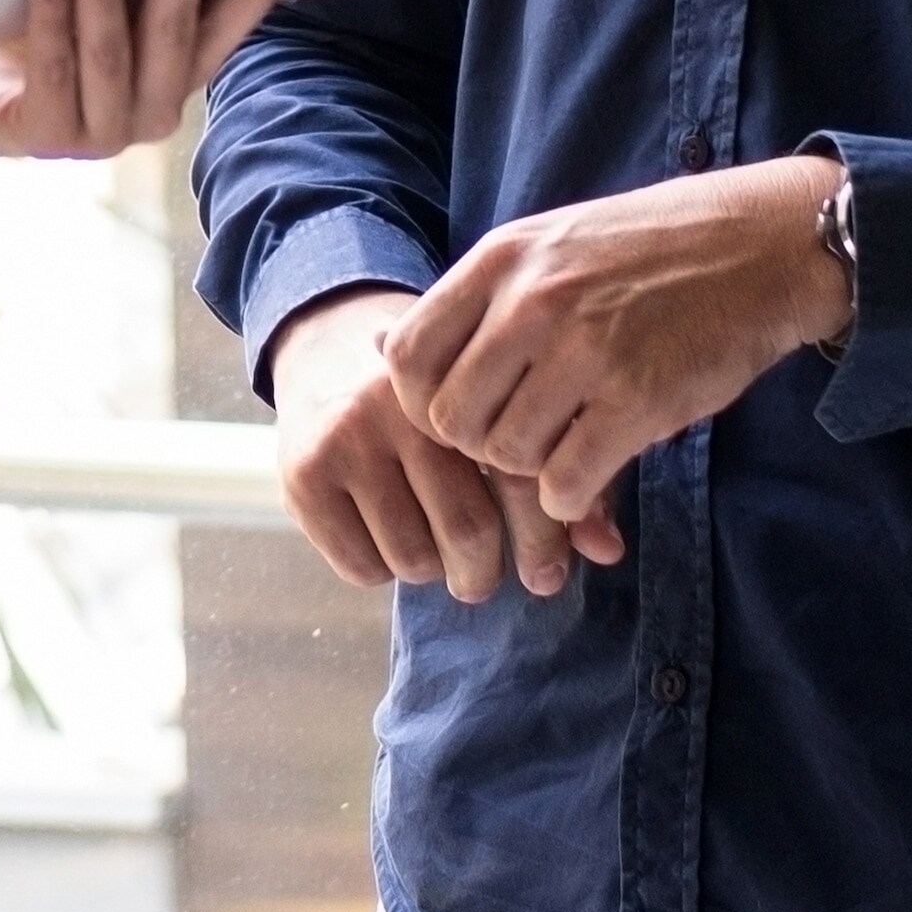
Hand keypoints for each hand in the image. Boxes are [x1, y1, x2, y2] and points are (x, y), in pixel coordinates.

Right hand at [267, 289, 623, 604]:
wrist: (324, 335)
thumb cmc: (436, 385)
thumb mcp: (496, 400)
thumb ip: (557, 467)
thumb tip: (609, 551)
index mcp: (460, 379)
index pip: (518, 480)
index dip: (544, 539)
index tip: (548, 575)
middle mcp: (399, 406)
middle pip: (468, 531)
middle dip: (484, 572)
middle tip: (483, 576)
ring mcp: (344, 439)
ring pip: (413, 559)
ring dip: (431, 570)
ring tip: (431, 549)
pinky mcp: (302, 475)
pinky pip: (361, 566)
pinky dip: (381, 570)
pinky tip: (383, 534)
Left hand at [388, 156, 852, 529]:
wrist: (762, 245)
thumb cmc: (649, 249)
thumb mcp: (546, 244)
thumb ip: (473, 300)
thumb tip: (382, 352)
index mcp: (502, 261)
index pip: (408, 358)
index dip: (420, 404)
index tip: (457, 412)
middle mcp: (534, 304)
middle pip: (451, 419)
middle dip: (476, 446)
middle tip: (513, 441)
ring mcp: (587, 353)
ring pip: (507, 455)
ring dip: (527, 470)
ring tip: (559, 449)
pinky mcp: (639, 402)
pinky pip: (566, 481)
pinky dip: (570, 495)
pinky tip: (589, 473)